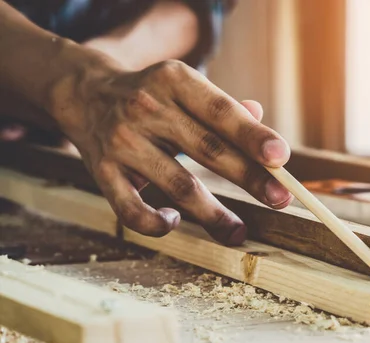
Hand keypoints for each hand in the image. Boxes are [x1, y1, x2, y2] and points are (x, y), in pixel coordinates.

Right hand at [49, 59, 292, 244]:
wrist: (85, 94)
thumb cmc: (152, 96)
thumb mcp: (184, 87)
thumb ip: (223, 106)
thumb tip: (261, 120)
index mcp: (174, 80)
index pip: (221, 111)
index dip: (253, 137)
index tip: (281, 158)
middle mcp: (147, 108)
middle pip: (208, 150)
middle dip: (249, 178)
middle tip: (281, 199)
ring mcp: (123, 141)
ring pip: (178, 185)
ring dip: (213, 213)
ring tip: (238, 231)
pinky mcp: (102, 171)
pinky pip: (131, 209)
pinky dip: (156, 223)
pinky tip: (174, 222)